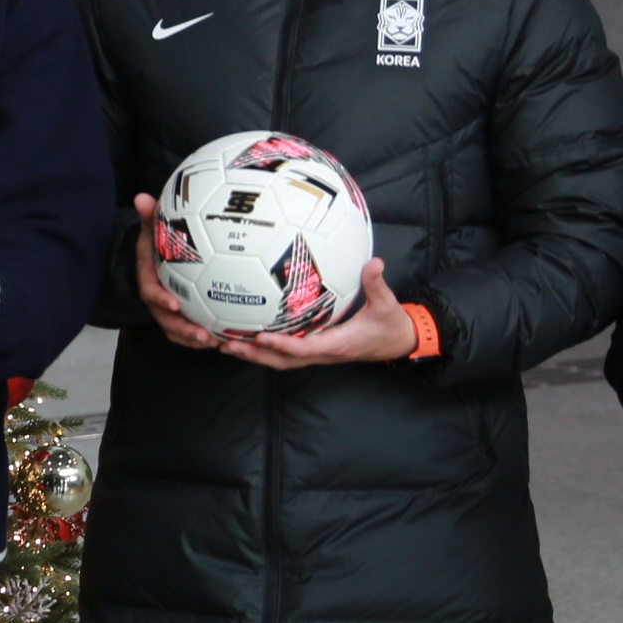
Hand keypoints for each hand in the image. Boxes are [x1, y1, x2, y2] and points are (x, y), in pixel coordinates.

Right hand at [130, 195, 221, 353]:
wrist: (158, 256)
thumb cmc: (158, 241)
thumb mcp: (153, 227)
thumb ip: (150, 215)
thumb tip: (142, 197)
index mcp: (149, 278)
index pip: (150, 291)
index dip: (160, 299)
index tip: (175, 303)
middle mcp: (157, 297)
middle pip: (165, 319)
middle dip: (183, 330)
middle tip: (203, 334)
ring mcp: (169, 310)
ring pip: (177, 330)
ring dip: (194, 339)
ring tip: (216, 343)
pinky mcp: (182, 317)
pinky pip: (189, 332)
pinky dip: (204, 339)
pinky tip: (225, 341)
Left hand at [218, 260, 418, 370]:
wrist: (398, 343)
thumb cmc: (390, 325)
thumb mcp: (387, 305)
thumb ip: (377, 285)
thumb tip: (375, 262)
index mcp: (337, 344)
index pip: (305, 348)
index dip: (283, 344)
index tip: (261, 336)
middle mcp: (322, 353)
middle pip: (282, 360)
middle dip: (254, 354)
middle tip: (226, 343)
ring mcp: (317, 354)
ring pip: (280, 359)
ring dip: (253, 353)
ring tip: (224, 342)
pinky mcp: (315, 350)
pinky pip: (285, 352)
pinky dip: (264, 348)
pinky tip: (245, 335)